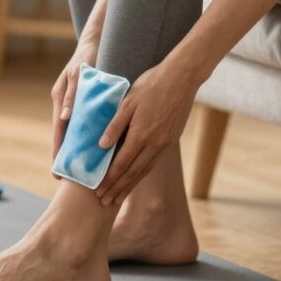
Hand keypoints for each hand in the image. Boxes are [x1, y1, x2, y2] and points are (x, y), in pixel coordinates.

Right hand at [51, 37, 99, 158]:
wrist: (95, 44)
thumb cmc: (86, 57)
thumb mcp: (78, 74)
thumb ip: (72, 95)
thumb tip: (64, 118)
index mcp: (60, 98)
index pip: (58, 129)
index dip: (58, 149)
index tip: (57, 167)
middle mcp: (65, 103)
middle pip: (63, 133)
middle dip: (64, 153)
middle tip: (64, 176)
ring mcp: (73, 103)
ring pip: (73, 130)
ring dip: (74, 147)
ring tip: (77, 168)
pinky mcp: (83, 102)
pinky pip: (82, 122)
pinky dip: (84, 135)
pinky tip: (90, 148)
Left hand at [94, 60, 200, 205]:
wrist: (182, 78)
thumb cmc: (151, 85)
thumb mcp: (128, 101)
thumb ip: (115, 125)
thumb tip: (101, 146)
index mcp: (141, 134)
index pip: (121, 164)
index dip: (109, 180)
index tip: (98, 192)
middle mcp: (154, 144)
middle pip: (133, 173)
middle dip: (117, 189)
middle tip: (104, 202)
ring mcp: (165, 143)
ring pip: (144, 170)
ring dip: (130, 185)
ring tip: (117, 197)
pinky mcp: (171, 140)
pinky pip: (153, 162)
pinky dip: (142, 174)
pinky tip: (135, 178)